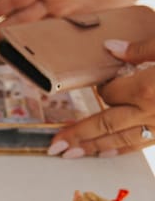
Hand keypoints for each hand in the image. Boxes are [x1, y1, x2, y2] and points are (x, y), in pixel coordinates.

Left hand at [46, 37, 154, 156]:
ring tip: (71, 153)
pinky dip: (120, 149)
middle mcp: (149, 111)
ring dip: (93, 147)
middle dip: (77, 134)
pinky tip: (104, 153)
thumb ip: (139, 48)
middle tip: (55, 146)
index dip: (103, 88)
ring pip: (119, 139)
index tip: (100, 85)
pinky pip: (140, 144)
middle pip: (105, 123)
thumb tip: (109, 47)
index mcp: (145, 87)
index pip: (109, 92)